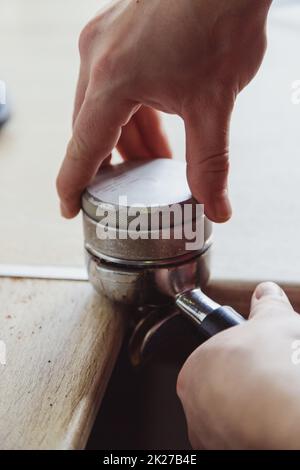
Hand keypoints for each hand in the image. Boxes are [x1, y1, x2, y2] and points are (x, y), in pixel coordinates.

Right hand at [57, 0, 271, 220]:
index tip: (69, 207)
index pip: (83, 147)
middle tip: (124, 192)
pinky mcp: (120, 32)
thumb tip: (217, 207)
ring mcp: (106, 41)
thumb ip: (210, 162)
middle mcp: (98, 57)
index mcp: (112, 79)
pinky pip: (115, 84)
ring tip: (153, 165)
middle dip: (110, 164)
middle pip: (91, 128)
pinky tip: (157, 130)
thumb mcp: (214, 103)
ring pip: (104, 107)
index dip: (73, 183)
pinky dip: (133, 114)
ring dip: (127, 140)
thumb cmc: (221, 19)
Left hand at [177, 282, 299, 449]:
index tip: (251, 363)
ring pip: (226, 422)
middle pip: (217, 394)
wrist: (289, 409)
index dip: (235, 362)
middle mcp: (194, 406)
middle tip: (266, 382)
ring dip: (246, 414)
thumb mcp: (273, 321)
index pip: (209, 365)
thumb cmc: (273, 365)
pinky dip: (254, 434)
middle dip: (240, 388)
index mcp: (195, 368)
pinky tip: (271, 422)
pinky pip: (239, 441)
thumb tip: (266, 292)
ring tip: (272, 403)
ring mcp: (210, 437)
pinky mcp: (226, 455)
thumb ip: (266, 305)